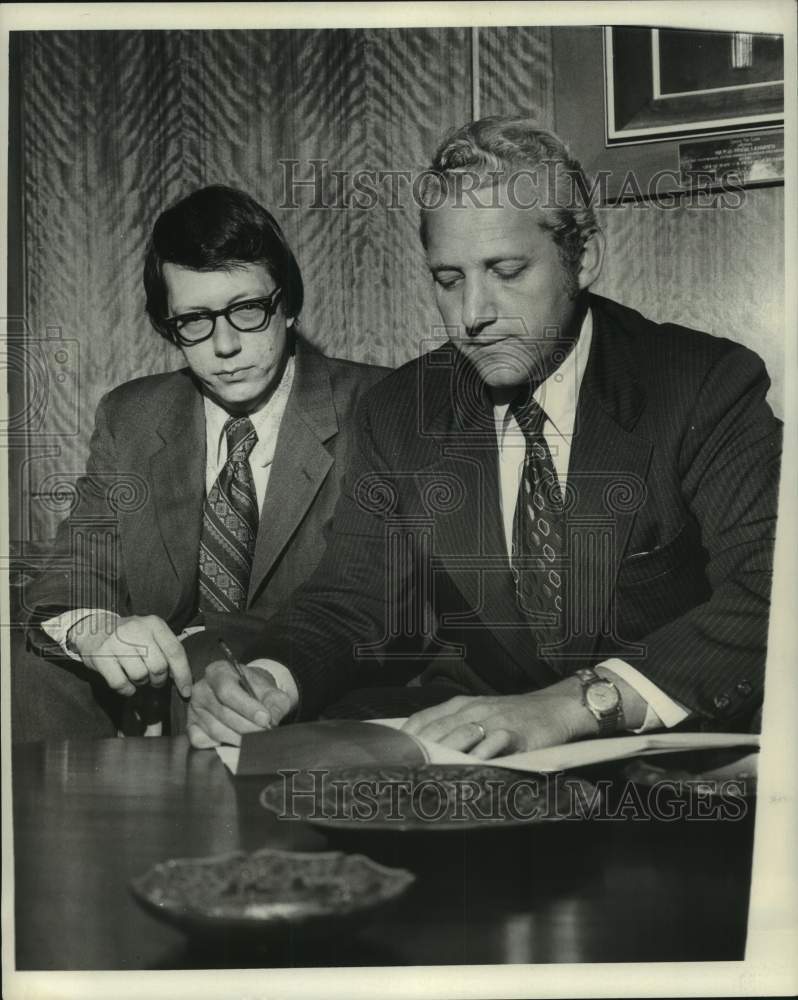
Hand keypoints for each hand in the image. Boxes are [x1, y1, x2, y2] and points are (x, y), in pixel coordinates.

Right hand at [68, 612, 191, 697]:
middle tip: (153, 679)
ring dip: (141, 683)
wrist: (93, 627)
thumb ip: (166, 650)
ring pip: (140, 676)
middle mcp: (137, 630)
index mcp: (154, 624)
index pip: (175, 651)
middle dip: (159, 680)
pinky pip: (120, 683)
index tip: (186, 691)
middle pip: (159, 667)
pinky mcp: (100, 655)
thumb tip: (183, 680)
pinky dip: (126, 689)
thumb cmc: (129, 636)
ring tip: (136, 675)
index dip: (183, 674)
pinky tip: (126, 683)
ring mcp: (117, 642)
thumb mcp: (150, 633)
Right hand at [187, 660, 294, 748]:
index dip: (247, 707)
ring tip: (255, 738)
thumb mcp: (271, 690)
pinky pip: (203, 741)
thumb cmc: (255, 690)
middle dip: (248, 727)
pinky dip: (221, 744)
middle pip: (223, 713)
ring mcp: (194, 708)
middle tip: (265, 734)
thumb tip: (272, 720)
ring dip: (239, 738)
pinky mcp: (190, 726)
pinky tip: (235, 739)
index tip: (265, 719)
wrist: (247, 693)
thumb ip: (275, 702)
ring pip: (216, 730)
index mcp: (219, 671)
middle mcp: (201, 688)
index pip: (228, 691)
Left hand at [401, 676, 597, 759]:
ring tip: (425, 774)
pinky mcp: (513, 733)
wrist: (553, 708)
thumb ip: (454, 727)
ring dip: (442, 756)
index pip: (425, 719)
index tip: (390, 755)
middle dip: (418, 751)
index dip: (406, 738)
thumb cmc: (512, 716)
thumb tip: (423, 749)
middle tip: (402, 771)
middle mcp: (473, 710)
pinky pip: (491, 746)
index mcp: (461, 705)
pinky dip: (477, 759)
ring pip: (461, 736)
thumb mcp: (479, 714)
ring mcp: (493, 720)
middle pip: (437, 730)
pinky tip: (466, 772)